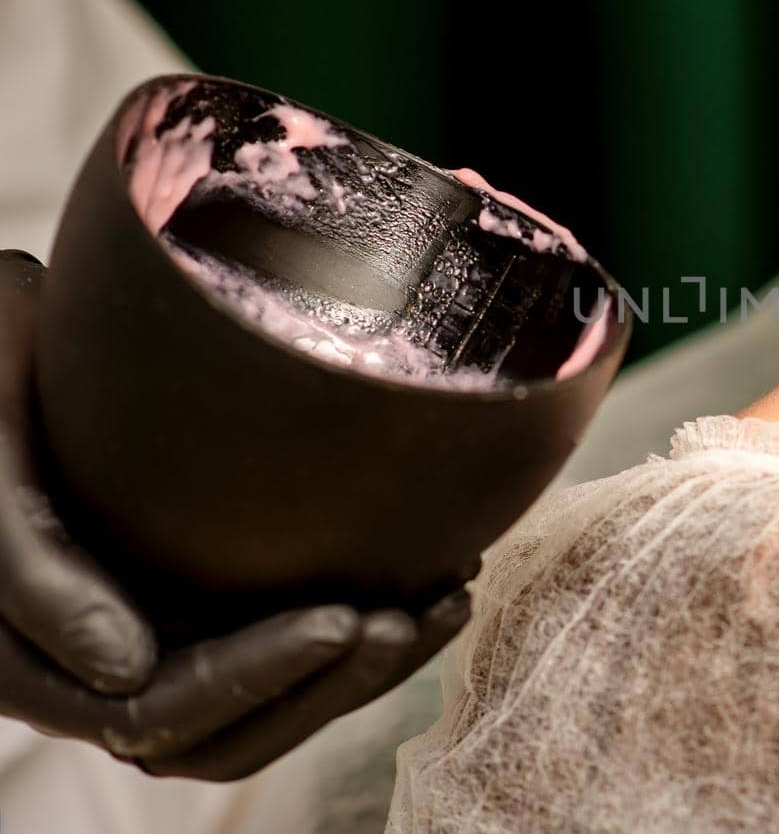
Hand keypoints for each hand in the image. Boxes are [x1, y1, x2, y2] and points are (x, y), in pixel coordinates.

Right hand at [0, 250, 471, 779]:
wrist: (16, 333)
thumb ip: (32, 570)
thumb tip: (127, 673)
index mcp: (29, 658)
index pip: (154, 716)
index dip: (252, 679)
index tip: (344, 619)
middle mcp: (98, 663)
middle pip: (223, 735)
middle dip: (327, 688)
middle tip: (412, 617)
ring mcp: (160, 635)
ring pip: (269, 703)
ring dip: (363, 671)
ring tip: (447, 601)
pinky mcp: (210, 600)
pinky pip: (289, 647)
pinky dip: (366, 627)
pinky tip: (437, 575)